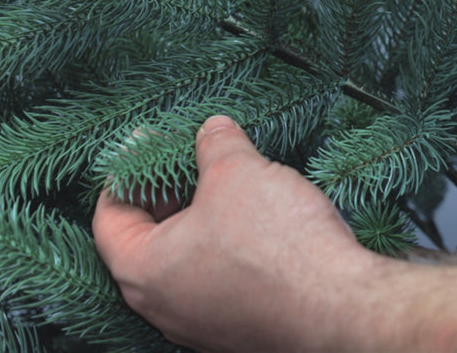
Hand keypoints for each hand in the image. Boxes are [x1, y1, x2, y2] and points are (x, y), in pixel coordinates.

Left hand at [92, 116, 381, 351]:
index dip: (123, 174)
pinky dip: (221, 241)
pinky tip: (249, 212)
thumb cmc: (277, 247)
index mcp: (144, 272)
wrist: (348, 312)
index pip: (108, 218)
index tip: (142, 148)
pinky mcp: (240, 327)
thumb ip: (213, 142)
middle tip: (181, 155)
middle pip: (144, 237)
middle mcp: (166, 307)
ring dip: (195, 214)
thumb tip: (212, 129)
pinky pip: (215, 276)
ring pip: (183, 258)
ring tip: (219, 176)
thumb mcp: (235, 171)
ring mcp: (203, 323)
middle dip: (163, 190)